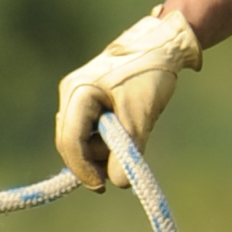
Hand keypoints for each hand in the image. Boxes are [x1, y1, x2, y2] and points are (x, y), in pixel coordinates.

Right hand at [54, 10, 201, 186]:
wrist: (161, 45)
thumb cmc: (149, 75)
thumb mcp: (140, 117)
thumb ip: (127, 151)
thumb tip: (117, 184)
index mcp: (78, 93)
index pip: (70, 141)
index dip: (83, 169)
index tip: (103, 186)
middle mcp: (70, 94)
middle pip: (70, 142)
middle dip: (93, 159)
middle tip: (120, 169)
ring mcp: (76, 96)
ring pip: (80, 138)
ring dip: (102, 147)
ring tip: (131, 134)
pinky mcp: (87, 99)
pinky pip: (88, 129)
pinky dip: (105, 138)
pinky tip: (123, 130)